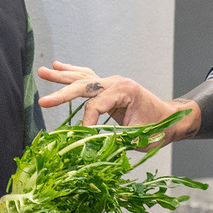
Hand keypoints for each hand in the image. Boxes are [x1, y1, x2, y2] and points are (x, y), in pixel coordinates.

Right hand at [37, 61, 200, 140]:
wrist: (170, 119)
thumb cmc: (159, 128)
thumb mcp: (140, 137)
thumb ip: (117, 138)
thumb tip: (94, 144)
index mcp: (125, 91)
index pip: (97, 104)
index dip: (87, 121)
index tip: (82, 134)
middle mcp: (116, 82)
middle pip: (84, 85)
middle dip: (62, 93)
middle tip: (43, 101)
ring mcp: (112, 82)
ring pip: (83, 77)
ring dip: (61, 76)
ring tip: (42, 71)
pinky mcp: (109, 87)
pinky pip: (87, 77)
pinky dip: (72, 73)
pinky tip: (57, 67)